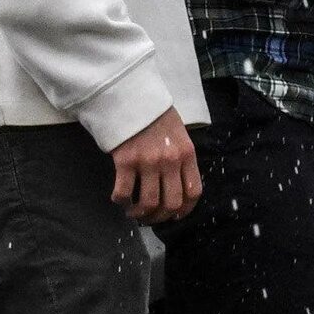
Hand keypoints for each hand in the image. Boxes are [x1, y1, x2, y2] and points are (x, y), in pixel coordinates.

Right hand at [110, 108, 201, 222]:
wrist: (131, 95)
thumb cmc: (155, 115)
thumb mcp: (179, 134)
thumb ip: (181, 157)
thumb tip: (177, 184)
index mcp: (187, 154)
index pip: (193, 192)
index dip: (185, 210)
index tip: (175, 215)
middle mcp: (171, 161)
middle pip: (172, 203)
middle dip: (161, 217)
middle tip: (151, 217)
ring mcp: (148, 162)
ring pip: (149, 202)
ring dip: (140, 213)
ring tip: (133, 212)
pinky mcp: (126, 160)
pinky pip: (124, 191)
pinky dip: (121, 200)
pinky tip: (119, 199)